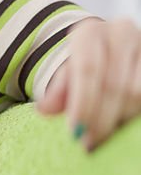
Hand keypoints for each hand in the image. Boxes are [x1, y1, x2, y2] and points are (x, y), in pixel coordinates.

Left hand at [35, 17, 140, 150]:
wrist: (111, 51)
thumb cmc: (85, 67)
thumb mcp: (67, 76)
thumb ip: (57, 92)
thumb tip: (44, 110)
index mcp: (89, 33)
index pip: (87, 69)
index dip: (82, 103)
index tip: (75, 130)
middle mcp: (120, 32)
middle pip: (112, 83)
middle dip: (99, 118)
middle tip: (88, 142)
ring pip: (134, 92)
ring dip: (118, 119)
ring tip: (102, 137)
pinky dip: (132, 115)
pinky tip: (119, 126)